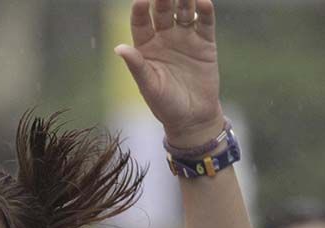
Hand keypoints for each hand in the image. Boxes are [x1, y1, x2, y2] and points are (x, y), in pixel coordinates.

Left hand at [115, 0, 223, 146]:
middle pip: (162, 11)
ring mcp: (185, 37)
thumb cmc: (166, 105)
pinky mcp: (205, 43)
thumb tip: (118, 48)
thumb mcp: (150, 87)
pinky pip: (204, 22)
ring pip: (184, 12)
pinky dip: (204, 11)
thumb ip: (137, 66)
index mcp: (146, 47)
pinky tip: (203, 1)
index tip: (141, 0)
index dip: (140, 10)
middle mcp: (165, 37)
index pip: (141, 22)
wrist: (193, 118)